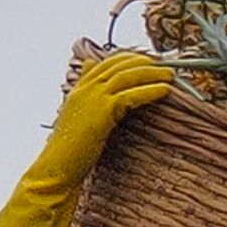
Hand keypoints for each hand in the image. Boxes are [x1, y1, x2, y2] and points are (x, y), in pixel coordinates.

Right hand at [0, 49, 174, 226]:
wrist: (57, 168)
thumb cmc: (69, 152)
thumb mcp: (79, 120)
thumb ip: (88, 100)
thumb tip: (97, 84)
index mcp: (79, 89)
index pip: (106, 63)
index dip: (129, 58)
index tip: (148, 60)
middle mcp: (85, 88)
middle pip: (118, 65)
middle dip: (144, 62)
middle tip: (164, 65)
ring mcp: (93, 98)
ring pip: (126, 76)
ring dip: (151, 73)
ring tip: (170, 75)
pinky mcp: (103, 112)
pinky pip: (131, 95)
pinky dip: (150, 90)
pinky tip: (164, 90)